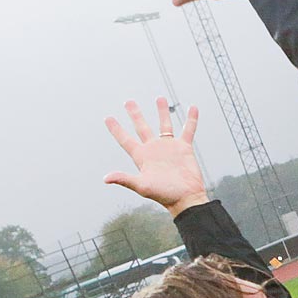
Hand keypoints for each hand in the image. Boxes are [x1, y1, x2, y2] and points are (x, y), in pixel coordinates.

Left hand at [102, 98, 208, 215]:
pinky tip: (192, 108)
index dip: (116, 129)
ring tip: (159, 98)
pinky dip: (191, 119)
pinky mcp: (184, 148)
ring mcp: (169, 147)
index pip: (125, 139)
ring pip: (164, 124)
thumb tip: (106, 178)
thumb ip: (125, 179)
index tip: (108, 118)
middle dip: (135, 114)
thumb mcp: (142, 186)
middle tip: (129, 102)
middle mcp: (154, 149)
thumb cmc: (164, 195)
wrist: (186, 198)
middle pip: (142, 127)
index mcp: (142, 156)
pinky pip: (188, 130)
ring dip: (162, 111)